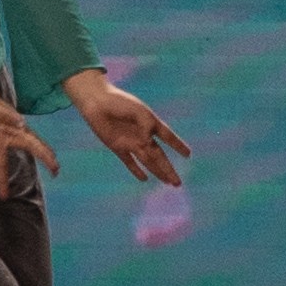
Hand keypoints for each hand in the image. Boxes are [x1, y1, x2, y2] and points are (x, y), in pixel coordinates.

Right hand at [0, 62, 53, 195]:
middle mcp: (7, 137)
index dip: (2, 180)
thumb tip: (21, 123)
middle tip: (56, 172)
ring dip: (44, 152)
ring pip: (33, 142)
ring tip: (55, 165)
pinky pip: (30, 133)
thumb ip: (5, 115)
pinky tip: (47, 151)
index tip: (3, 197)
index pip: (0, 164)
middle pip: (29, 148)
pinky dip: (39, 143)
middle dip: (43, 158)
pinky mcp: (16, 122)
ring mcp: (13, 130)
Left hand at [64, 68, 189, 186]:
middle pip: (159, 156)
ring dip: (157, 172)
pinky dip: (137, 170)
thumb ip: (146, 126)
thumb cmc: (119, 102)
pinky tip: (144, 178)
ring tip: (167, 182)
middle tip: (178, 183)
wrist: (97, 102)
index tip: (188, 155)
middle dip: (169, 169)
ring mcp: (131, 142)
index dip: (178, 145)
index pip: (168, 137)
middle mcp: (143, 135)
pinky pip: (130, 162)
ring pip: (148, 161)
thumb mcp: (137, 110)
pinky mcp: (118, 147)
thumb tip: (148, 143)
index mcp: (151, 123)